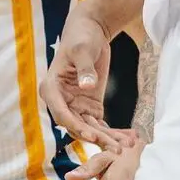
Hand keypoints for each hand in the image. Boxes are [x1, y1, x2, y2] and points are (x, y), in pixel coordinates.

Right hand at [41, 11, 129, 152]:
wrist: (91, 30)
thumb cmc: (81, 36)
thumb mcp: (82, 50)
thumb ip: (85, 69)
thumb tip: (87, 86)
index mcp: (51, 88)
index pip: (61, 113)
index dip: (75, 126)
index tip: (91, 135)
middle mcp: (62, 101)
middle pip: (77, 125)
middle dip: (97, 138)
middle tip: (115, 149)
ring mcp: (76, 105)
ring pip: (90, 128)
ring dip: (107, 139)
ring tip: (126, 146)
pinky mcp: (90, 106)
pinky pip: (100, 123)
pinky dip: (113, 132)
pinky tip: (128, 139)